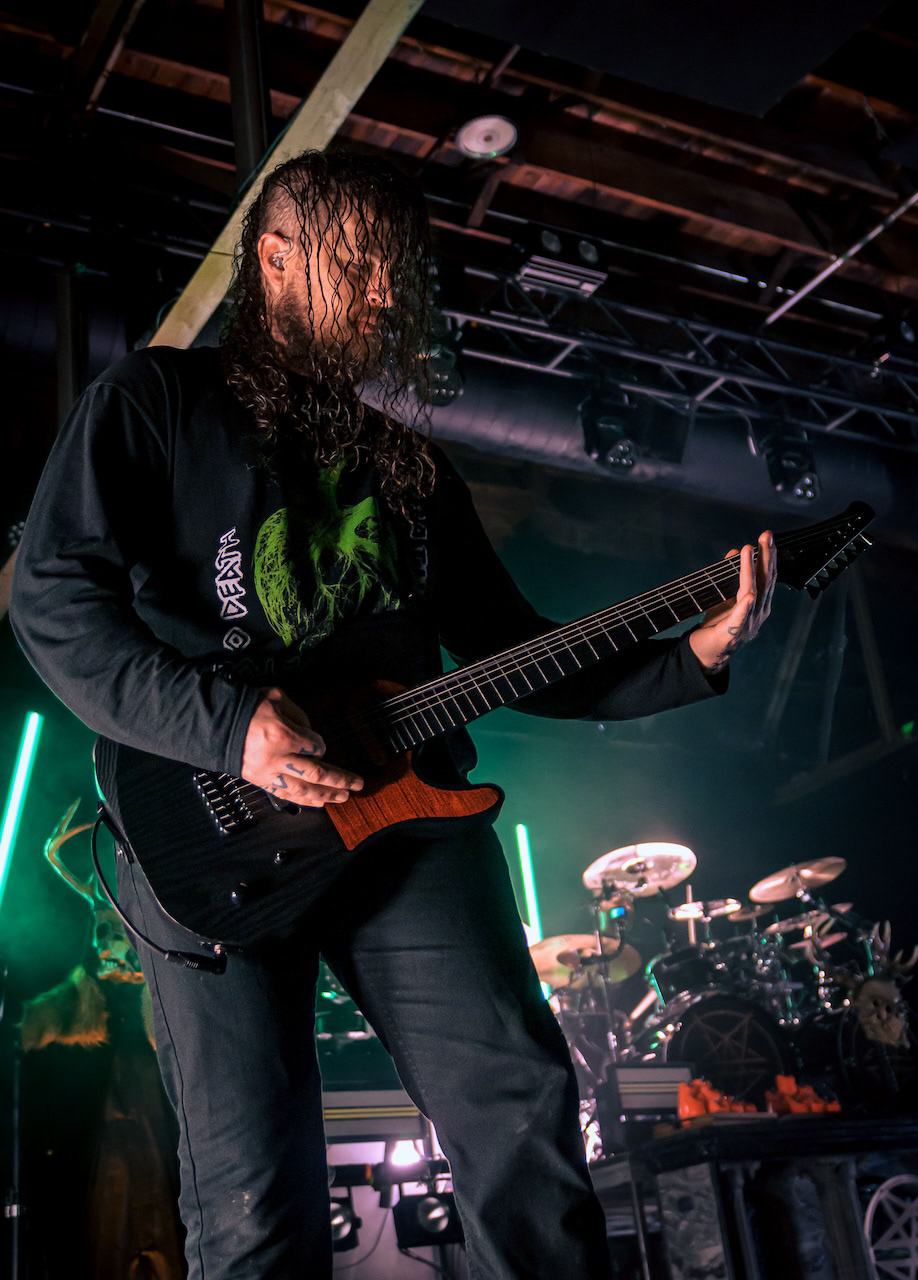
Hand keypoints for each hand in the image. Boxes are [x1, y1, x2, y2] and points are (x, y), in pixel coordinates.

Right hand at [240, 687, 362, 806]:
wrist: (215, 724)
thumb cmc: (247, 707)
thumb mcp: (275, 697)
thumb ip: (298, 713)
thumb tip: (310, 732)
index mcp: (282, 734)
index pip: (314, 746)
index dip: (321, 746)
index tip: (319, 745)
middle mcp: (277, 757)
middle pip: (316, 774)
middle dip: (340, 779)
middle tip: (358, 783)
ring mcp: (268, 772)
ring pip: (303, 790)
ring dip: (326, 794)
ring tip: (344, 797)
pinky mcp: (260, 781)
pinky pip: (286, 795)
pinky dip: (304, 801)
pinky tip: (320, 803)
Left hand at [688, 530, 775, 672]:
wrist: (706, 653)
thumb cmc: (717, 624)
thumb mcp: (724, 595)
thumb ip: (732, 575)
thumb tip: (735, 550)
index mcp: (759, 604)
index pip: (767, 576)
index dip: (768, 556)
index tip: (767, 537)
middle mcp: (758, 613)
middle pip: (765, 581)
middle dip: (766, 556)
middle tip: (766, 535)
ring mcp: (748, 624)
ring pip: (753, 592)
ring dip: (751, 570)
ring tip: (749, 550)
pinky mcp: (732, 634)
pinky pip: (740, 618)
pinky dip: (744, 606)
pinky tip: (749, 595)